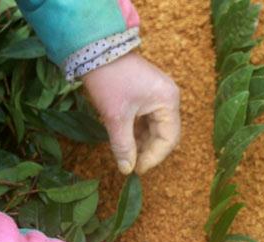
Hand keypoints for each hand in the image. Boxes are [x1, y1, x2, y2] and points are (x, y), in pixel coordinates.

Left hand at [83, 53, 180, 174]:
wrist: (94, 49)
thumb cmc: (108, 81)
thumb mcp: (116, 117)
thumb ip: (124, 145)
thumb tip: (127, 170)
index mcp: (168, 101)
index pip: (169, 139)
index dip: (154, 157)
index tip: (137, 169)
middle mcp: (169, 97)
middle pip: (165, 133)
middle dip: (148, 150)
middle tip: (131, 164)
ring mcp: (159, 94)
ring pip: (155, 127)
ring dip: (142, 141)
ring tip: (127, 153)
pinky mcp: (148, 93)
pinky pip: (148, 118)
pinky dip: (138, 130)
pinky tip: (125, 139)